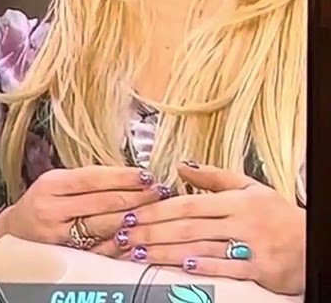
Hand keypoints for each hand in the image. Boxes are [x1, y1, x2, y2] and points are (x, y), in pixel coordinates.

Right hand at [0, 165, 169, 272]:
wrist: (15, 233)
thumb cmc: (41, 204)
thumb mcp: (56, 184)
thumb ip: (87, 180)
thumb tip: (129, 174)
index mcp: (51, 183)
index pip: (92, 177)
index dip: (122, 176)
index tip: (147, 175)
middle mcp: (52, 207)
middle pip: (101, 201)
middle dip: (135, 196)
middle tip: (160, 193)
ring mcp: (58, 232)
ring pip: (103, 225)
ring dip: (132, 218)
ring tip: (154, 212)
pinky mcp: (66, 253)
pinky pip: (99, 246)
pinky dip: (120, 241)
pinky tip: (137, 236)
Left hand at [92, 161, 304, 295]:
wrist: (314, 242)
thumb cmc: (278, 216)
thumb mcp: (250, 188)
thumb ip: (213, 177)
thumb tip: (181, 166)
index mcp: (235, 202)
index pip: (188, 204)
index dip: (157, 210)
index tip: (133, 215)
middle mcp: (240, 223)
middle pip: (188, 227)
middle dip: (152, 232)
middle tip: (125, 236)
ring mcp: (250, 246)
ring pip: (200, 248)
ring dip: (166, 252)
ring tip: (140, 253)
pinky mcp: (259, 269)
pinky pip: (226, 268)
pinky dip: (202, 267)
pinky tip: (180, 267)